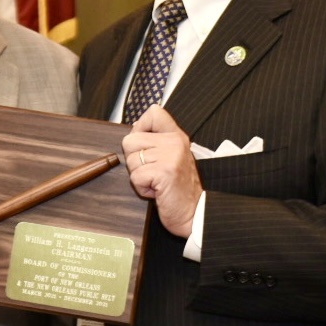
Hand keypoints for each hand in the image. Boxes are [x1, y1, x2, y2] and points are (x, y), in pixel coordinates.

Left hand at [123, 105, 201, 237]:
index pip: (154, 113)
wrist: (194, 212)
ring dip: (139, 177)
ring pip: (131, 161)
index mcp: (177, 136)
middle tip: (153, 173)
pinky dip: (142, 189)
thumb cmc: (180, 189)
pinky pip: (135, 177)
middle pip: (130, 141)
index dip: (140, 127)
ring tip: (157, 182)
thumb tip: (134, 129)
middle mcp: (174, 142)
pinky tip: (157, 191)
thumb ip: (157, 142)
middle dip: (135, 161)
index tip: (145, 146)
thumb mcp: (173, 157)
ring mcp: (170, 156)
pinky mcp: (164, 172)